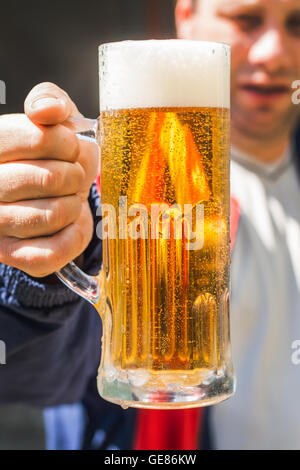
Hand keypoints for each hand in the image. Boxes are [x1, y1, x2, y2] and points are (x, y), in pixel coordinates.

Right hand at [0, 82, 98, 276]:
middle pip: (50, 178)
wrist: (54, 196)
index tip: (69, 147)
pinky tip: (69, 223)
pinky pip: (56, 249)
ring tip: (68, 199)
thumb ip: (50, 102)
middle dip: (74, 176)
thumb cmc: (54, 157)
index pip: (37, 137)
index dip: (66, 142)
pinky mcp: (12, 255)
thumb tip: (46, 109)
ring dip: (74, 205)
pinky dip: (75, 234)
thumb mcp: (53, 122)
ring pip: (55, 214)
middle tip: (71, 177)